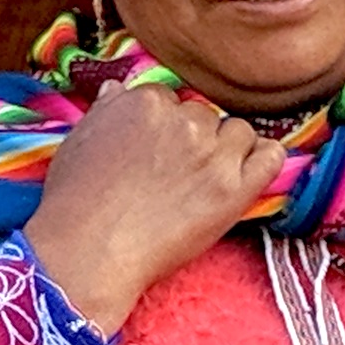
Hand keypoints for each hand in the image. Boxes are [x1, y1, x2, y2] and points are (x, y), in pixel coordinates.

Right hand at [18, 79, 291, 330]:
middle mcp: (184, 120)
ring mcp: (212, 154)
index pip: (171, 101)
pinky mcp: (233, 189)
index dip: (164, 130)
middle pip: (205, 116)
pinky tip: (247, 176)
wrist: (87, 254)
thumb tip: (118, 90)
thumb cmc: (73, 203)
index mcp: (147, 101)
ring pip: (239, 133)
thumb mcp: (78, 140)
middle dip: (194, 140)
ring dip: (227, 152)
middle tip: (174, 176)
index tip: (156, 155)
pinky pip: (271, 157)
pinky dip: (264, 162)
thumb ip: (106, 110)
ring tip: (202, 183)